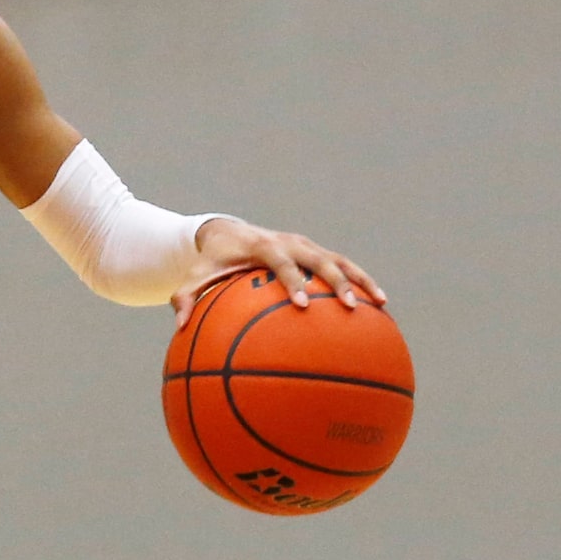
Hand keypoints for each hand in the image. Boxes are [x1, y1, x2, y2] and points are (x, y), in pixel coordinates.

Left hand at [171, 219, 385, 328]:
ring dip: (360, 280)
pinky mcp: (315, 252)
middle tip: (348, 306)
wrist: (226, 232)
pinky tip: (378, 305)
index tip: (301, 305)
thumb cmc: (211, 262)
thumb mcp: (194, 277)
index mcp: (263, 246)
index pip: (281, 263)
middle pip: (319, 259)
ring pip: (340, 260)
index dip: (293, 281)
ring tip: (381, 304)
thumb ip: (186, 299)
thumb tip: (179, 327)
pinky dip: (361, 281)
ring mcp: (306, 246)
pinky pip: (343, 266)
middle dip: (336, 282)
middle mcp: (289, 242)